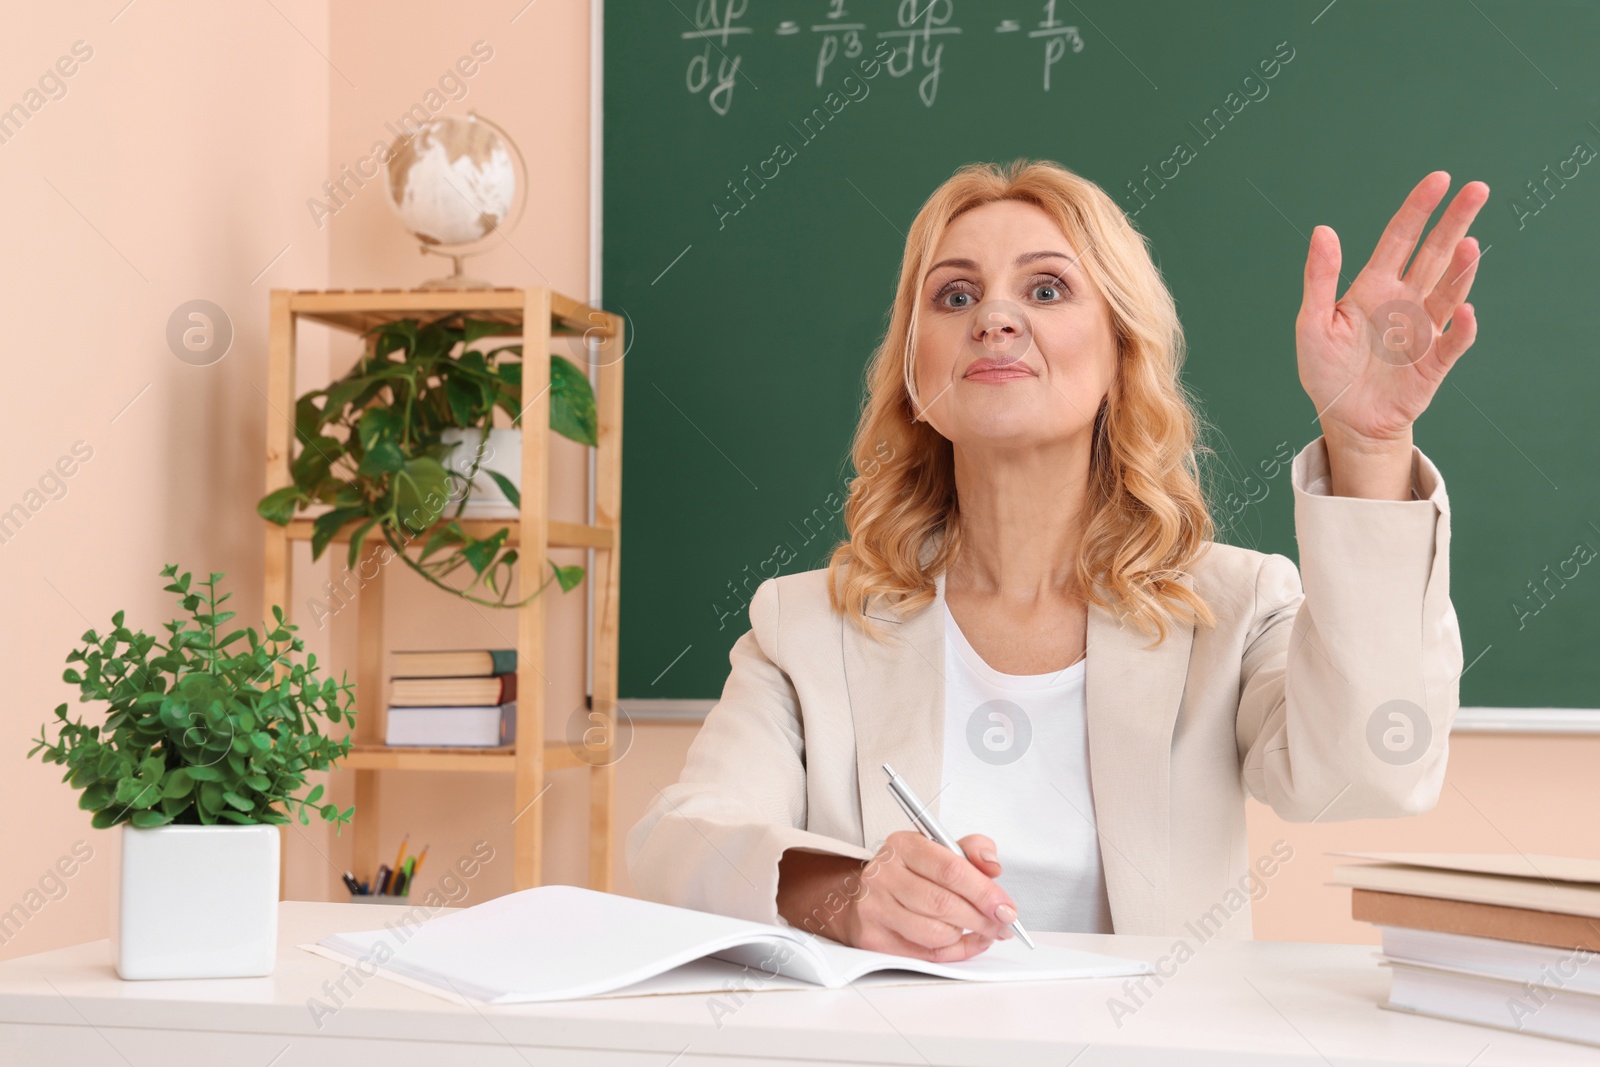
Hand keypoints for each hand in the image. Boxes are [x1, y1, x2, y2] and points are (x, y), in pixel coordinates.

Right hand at [838, 830, 1017, 960]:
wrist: (861, 895)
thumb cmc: (908, 872)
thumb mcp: (938, 848)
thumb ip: (971, 850)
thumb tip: (992, 866)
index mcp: (902, 846)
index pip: (950, 869)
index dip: (984, 891)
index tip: (1006, 907)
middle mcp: (883, 875)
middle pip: (944, 904)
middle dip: (982, 919)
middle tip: (1003, 924)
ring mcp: (875, 908)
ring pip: (935, 933)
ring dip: (966, 935)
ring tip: (979, 929)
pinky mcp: (873, 939)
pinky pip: (925, 954)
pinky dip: (954, 951)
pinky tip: (965, 940)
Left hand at [1296, 172, 1487, 484]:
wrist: (1345, 418)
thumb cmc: (1326, 370)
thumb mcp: (1312, 323)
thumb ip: (1319, 278)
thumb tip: (1323, 230)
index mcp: (1374, 287)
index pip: (1400, 238)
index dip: (1419, 209)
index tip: (1440, 179)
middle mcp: (1405, 301)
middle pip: (1434, 254)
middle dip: (1455, 222)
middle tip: (1477, 189)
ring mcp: (1423, 330)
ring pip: (1448, 292)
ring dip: (1460, 270)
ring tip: (1469, 244)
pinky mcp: (1434, 363)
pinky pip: (1453, 342)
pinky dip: (1462, 328)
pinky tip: (1466, 310)